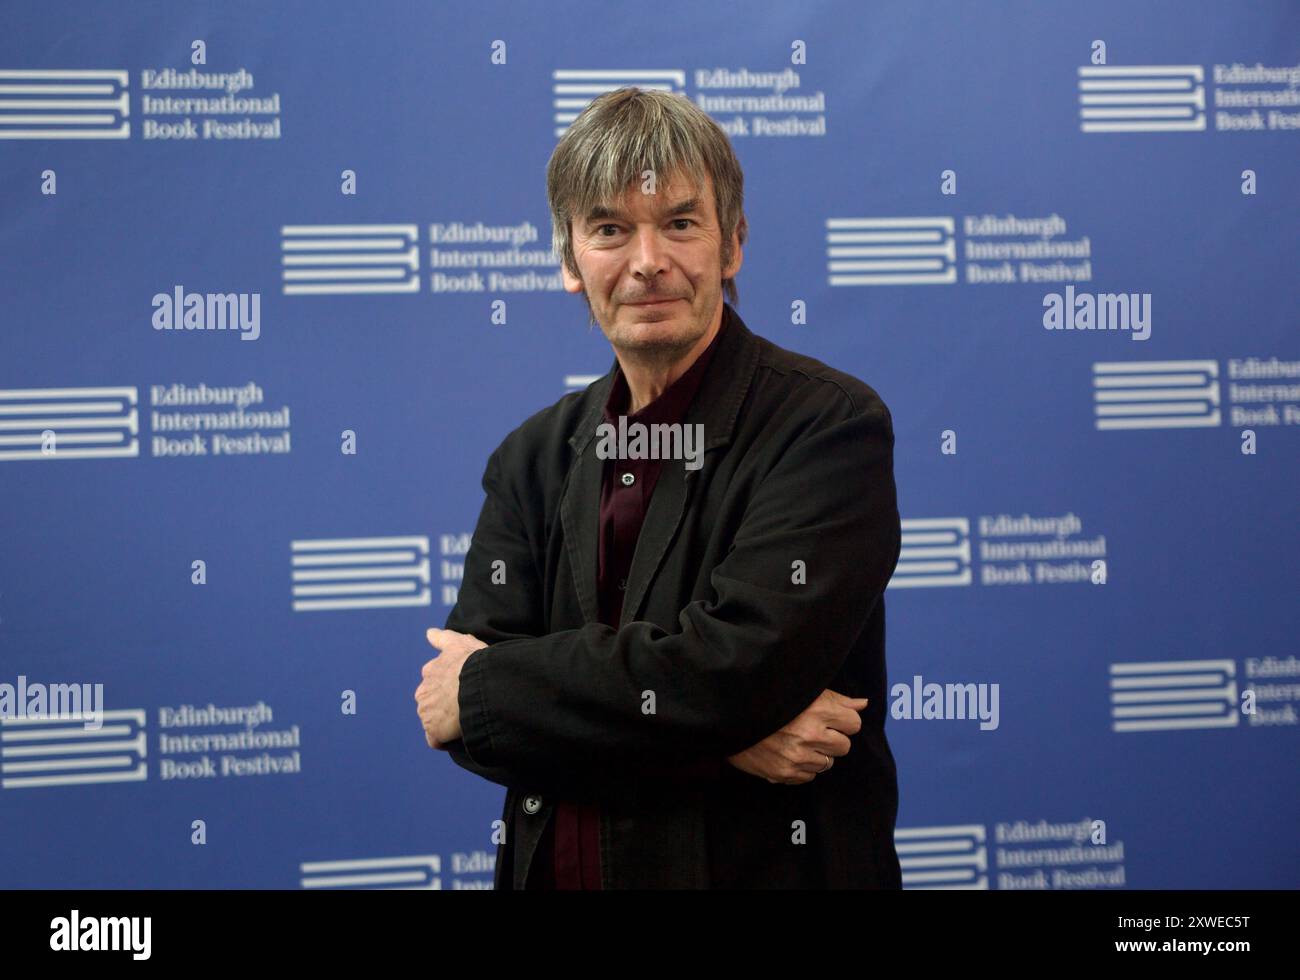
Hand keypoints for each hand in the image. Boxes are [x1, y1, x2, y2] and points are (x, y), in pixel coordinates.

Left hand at [415, 627, 486, 748]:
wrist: (479, 685)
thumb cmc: (473, 662)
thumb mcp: (461, 642)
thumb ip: (443, 638)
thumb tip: (429, 633)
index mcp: (430, 671)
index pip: (432, 681)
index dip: (446, 686)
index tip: (460, 688)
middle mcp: (424, 691)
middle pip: (431, 702)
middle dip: (443, 705)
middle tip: (465, 705)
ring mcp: (427, 712)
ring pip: (433, 720)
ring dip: (444, 722)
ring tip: (465, 720)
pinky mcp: (433, 730)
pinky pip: (435, 740)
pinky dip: (443, 740)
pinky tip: (457, 736)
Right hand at [726, 689, 867, 784]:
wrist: (729, 716)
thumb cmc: (767, 699)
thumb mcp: (804, 691)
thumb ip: (836, 699)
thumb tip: (863, 704)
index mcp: (817, 710)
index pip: (854, 723)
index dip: (844, 720)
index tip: (832, 718)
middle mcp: (809, 735)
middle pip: (844, 746)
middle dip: (833, 738)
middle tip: (814, 730)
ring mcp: (797, 757)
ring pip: (827, 763)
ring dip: (817, 753)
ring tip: (797, 740)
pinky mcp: (784, 773)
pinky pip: (809, 777)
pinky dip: (803, 767)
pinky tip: (788, 752)